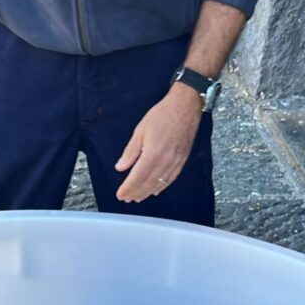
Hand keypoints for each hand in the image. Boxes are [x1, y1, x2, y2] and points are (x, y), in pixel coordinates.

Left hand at [115, 85, 202, 202]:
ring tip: (138, 197)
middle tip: (127, 198)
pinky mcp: (181, 161)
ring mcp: (174, 163)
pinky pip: (170, 180)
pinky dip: (161, 187)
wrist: (185, 107)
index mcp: (151, 155)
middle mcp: (164, 162)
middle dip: (135, 193)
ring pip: (158, 185)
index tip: (120, 194)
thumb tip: (120, 166)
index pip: (136, 178)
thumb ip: (130, 152)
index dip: (127, 188)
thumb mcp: (140, 131)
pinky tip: (154, 190)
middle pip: (147, 184)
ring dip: (146, 193)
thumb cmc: (163, 115)